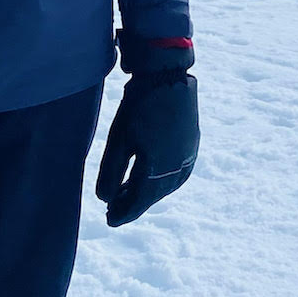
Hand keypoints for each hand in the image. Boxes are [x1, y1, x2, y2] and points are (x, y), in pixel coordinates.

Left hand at [95, 41, 198, 226]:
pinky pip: (177, 173)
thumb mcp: (119, 139)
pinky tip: (149, 177)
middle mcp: (178, 167)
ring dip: (147, 193)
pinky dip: (161, 181)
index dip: (123, 213)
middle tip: (113, 210)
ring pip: (166, 186)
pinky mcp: (192, 145)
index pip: (139, 201)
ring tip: (127, 194)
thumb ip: (111, 173)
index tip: (108, 220)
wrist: (168, 76)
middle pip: (153, 196)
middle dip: (133, 204)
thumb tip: (105, 200)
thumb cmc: (138, 106)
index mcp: (158, 168)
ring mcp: (188, 156)